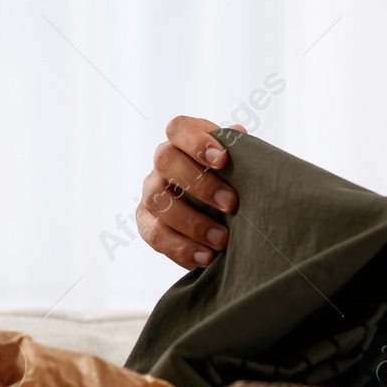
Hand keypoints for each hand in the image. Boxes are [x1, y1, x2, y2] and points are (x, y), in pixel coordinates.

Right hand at [137, 116, 246, 269]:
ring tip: (222, 240)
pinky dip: (182, 249)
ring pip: (159, 202)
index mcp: (183, 140)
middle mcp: (162, 162)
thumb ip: (240, 151)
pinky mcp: (146, 222)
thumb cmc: (231, 179)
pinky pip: (156, 236)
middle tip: (231, 204)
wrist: (218, 210)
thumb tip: (240, 136)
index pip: (179, 129)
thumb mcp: (238, 163)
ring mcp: (150, 192)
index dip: (197, 141)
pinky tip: (207, 258)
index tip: (223, 159)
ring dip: (193, 223)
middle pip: (166, 161)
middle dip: (199, 184)